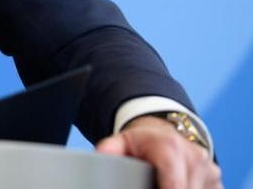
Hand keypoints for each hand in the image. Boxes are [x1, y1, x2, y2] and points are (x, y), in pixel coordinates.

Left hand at [96, 115, 221, 188]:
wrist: (165, 133)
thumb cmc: (141, 142)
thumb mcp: (122, 141)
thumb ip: (109, 149)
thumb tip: (100, 156)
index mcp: (170, 148)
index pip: (175, 186)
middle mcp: (195, 157)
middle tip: (149, 187)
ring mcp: (209, 170)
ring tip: (158, 185)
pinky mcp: (217, 182)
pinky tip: (172, 186)